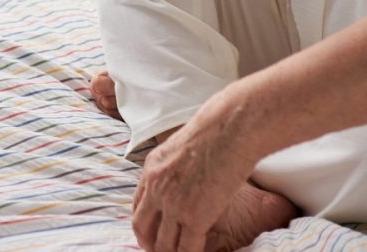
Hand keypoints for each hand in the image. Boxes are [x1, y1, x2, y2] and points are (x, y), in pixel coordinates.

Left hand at [132, 93, 258, 251]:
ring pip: (163, 244)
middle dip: (150, 244)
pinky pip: (186, 249)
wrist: (229, 128)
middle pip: (142, 227)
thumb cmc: (214, 131)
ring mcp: (173, 203)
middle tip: (160, 251)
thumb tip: (182, 177)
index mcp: (152, 167)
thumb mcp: (181, 145)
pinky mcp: (195, 216)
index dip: (145, 224)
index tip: (152, 234)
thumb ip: (174, 166)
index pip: (138, 205)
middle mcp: (157, 186)